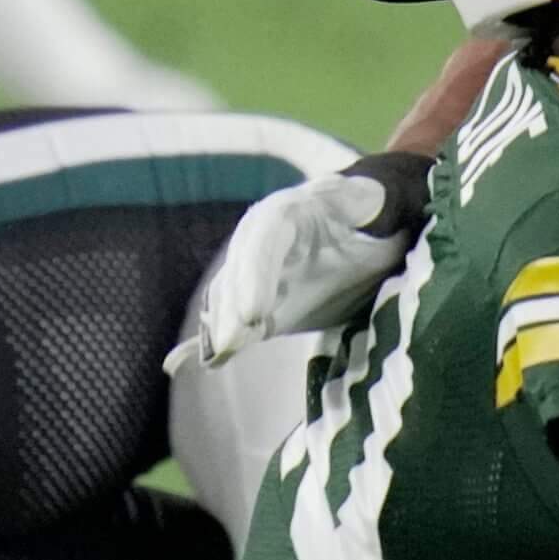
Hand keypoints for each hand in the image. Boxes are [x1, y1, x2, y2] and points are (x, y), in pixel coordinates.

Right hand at [166, 152, 431, 373]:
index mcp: (289, 212)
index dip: (257, 275)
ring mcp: (253, 273)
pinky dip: (208, 342)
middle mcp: (260, 240)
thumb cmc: (371, 215)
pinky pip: (227, 320)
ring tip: (221, 355)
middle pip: (239, 271)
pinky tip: (183, 365)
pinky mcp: (257, 303)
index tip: (257, 313)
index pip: (266, 238)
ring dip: (222, 327)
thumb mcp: (375, 202)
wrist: (363, 230)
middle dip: (233, 306)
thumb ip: (372, 200)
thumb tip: (368, 194)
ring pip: (229, 297)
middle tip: (234, 341)